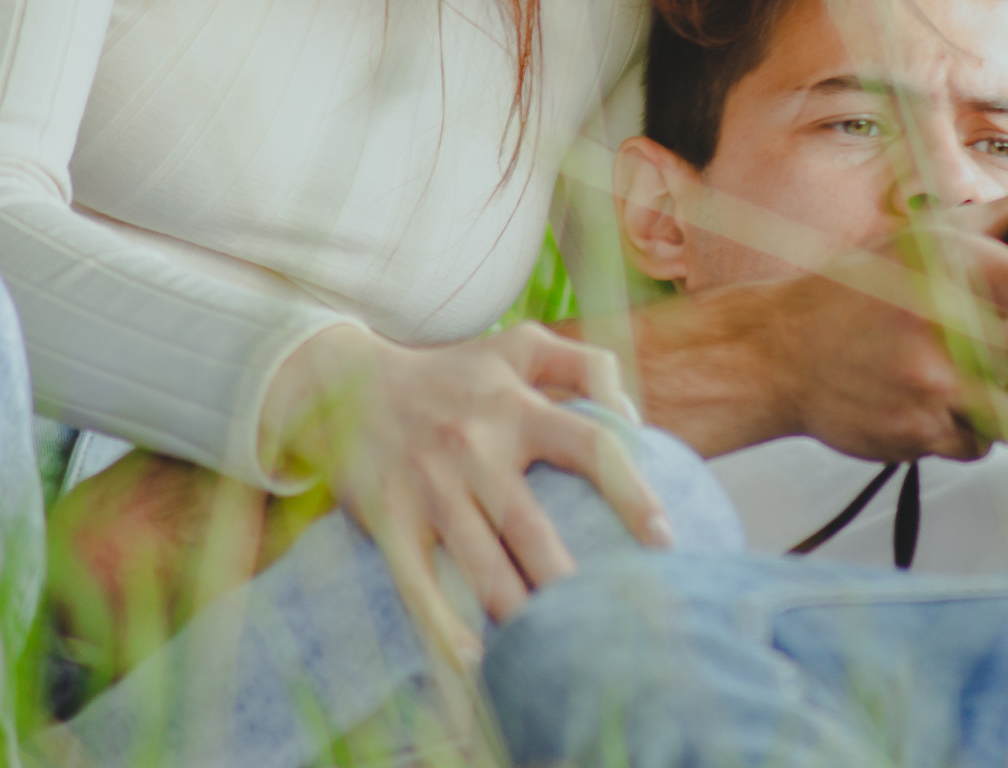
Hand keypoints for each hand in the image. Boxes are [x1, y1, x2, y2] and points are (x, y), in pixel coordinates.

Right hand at [258, 322, 671, 663]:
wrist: (343, 381)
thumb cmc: (451, 374)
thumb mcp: (519, 346)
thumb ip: (585, 365)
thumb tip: (635, 418)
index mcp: (515, 407)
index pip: (587, 445)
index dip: (629, 490)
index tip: (664, 539)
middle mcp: (474, 448)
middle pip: (530, 524)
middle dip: (567, 576)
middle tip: (611, 622)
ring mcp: (429, 487)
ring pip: (479, 562)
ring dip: (515, 610)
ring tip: (553, 652)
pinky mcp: (387, 518)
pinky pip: (416, 580)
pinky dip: (441, 624)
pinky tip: (472, 662)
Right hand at [761, 211, 1007, 461]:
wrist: (781, 350)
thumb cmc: (862, 291)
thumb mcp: (932, 236)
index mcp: (955, 267)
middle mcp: (944, 324)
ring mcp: (929, 383)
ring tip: (990, 389)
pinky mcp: (915, 431)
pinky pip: (980, 448)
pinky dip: (973, 435)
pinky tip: (943, 406)